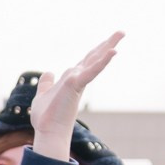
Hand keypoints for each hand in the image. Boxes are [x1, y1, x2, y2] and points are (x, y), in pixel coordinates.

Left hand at [27, 31, 123, 164]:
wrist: (47, 131)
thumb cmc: (46, 118)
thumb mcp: (43, 95)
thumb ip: (46, 83)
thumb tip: (49, 72)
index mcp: (72, 80)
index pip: (86, 62)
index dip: (96, 51)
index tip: (107, 42)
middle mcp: (77, 79)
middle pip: (94, 57)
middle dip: (107, 44)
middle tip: (121, 32)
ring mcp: (77, 81)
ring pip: (95, 60)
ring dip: (108, 46)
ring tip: (121, 34)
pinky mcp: (75, 85)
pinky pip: (91, 70)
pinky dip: (101, 61)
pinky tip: (113, 51)